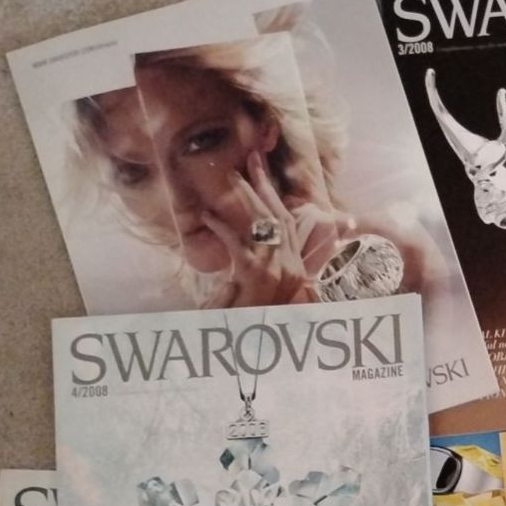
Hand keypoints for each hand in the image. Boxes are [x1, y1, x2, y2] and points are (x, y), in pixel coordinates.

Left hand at [197, 150, 319, 306]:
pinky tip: (208, 217)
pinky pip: (239, 245)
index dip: (274, 194)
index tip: (260, 168)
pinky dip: (223, 229)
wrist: (251, 346)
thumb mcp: (259, 290)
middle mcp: (292, 267)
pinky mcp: (258, 276)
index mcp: (296, 268)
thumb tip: (254, 236)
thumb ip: (259, 264)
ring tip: (228, 177)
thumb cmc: (251, 319)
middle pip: (278, 216)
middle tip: (248, 159)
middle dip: (263, 185)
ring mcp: (277, 272)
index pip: (287, 222)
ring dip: (244, 198)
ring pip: (262, 225)